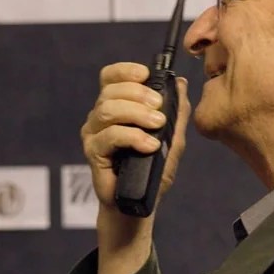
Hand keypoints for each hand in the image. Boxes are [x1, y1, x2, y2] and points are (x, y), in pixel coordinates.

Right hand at [81, 62, 190, 210]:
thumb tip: (180, 83)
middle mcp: (100, 117)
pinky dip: (133, 136)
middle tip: (160, 109)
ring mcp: (93, 134)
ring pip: (107, 110)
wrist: (139, 203)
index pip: (110, 77)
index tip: (146, 74)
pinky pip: (110, 135)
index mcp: (116, 107)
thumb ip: (176, 112)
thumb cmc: (152, 171)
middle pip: (110, 91)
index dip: (125, 71)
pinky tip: (149, 145)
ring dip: (136, 113)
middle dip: (138, 94)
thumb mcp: (171, 139)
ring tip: (157, 125)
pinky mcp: (93, 152)